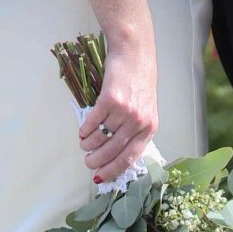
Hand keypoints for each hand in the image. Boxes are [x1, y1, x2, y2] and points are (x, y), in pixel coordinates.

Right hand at [77, 49, 157, 182]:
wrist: (134, 54)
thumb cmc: (139, 82)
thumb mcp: (145, 109)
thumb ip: (134, 130)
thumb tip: (114, 154)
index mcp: (149, 128)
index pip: (129, 157)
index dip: (112, 170)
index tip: (100, 177)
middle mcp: (138, 121)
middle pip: (113, 151)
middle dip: (96, 161)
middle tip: (88, 162)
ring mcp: (125, 111)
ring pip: (101, 137)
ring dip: (88, 145)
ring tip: (84, 145)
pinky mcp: (110, 99)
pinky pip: (92, 122)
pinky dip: (85, 129)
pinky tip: (83, 132)